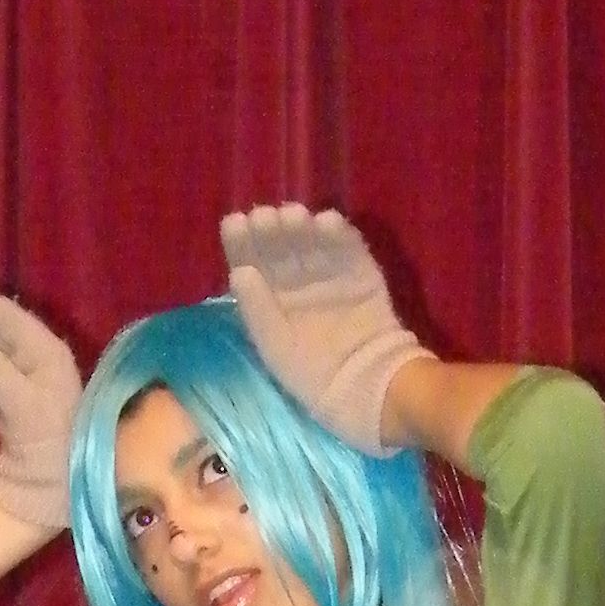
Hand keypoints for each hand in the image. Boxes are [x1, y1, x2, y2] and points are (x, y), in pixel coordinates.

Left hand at [218, 203, 430, 454]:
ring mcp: (332, 276)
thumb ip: (257, 310)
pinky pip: (350, 248)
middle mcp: (299, 284)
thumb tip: (239, 271)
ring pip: (313, 241)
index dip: (242, 242)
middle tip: (267, 216)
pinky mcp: (363, 274)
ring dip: (302, 225)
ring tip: (294, 216)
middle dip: (272, 228)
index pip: (252, 263)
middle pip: (281, 247)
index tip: (235, 221)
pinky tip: (327, 222)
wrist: (368, 389)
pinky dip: (340, 234)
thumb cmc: (314, 375)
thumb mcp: (276, 347)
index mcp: (272, 300)